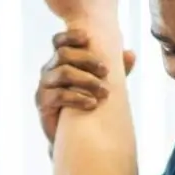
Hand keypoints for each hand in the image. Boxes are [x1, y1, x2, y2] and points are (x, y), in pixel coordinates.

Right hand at [35, 29, 135, 146]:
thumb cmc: (86, 105)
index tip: (88, 39)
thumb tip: (131, 54)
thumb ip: (116, 69)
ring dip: (87, 80)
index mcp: (60, 61)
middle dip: (87, 60)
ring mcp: (44, 86)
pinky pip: (58, 95)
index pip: (59, 41)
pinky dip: (78, 98)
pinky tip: (92, 104)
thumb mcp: (103, 84)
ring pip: (63, 73)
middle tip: (106, 72)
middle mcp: (49, 70)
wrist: (73, 138)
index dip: (71, 36)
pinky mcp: (43, 103)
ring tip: (104, 92)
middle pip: (64, 54)